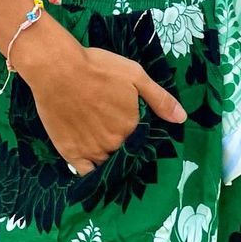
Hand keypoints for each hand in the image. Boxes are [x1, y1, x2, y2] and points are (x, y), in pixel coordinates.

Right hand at [21, 30, 187, 175]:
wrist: (58, 69)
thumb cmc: (98, 68)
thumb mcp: (135, 75)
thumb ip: (159, 98)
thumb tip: (182, 119)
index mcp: (132, 126)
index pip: (142, 142)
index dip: (140, 139)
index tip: (135, 133)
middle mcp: (115, 143)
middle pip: (125, 154)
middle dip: (125, 149)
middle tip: (117, 138)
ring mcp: (93, 151)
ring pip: (108, 164)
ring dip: (111, 161)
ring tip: (107, 152)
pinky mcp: (72, 153)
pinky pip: (87, 173)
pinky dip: (92, 173)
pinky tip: (93, 167)